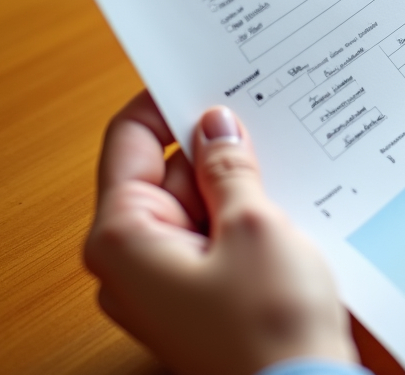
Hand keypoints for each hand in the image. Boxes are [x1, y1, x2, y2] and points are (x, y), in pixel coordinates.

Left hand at [84, 92, 356, 374]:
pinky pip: (211, 235)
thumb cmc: (269, 327)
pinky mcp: (198, 295)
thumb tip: (215, 124)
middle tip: (263, 119)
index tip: (205, 78)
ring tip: (280, 169)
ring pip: (194, 204)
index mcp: (123, 236)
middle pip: (164, 172)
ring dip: (234, 184)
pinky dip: (241, 215)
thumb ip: (228, 166)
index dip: (165, 103)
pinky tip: (280, 206)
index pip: (129, 141)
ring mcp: (164, 281)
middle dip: (212, 148)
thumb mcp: (253, 224)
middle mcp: (132, 260)